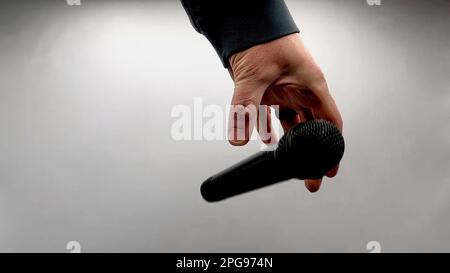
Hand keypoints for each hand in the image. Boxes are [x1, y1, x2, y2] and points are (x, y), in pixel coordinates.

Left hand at [227, 33, 342, 192]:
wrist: (247, 25)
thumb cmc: (264, 40)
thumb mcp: (254, 77)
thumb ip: (245, 108)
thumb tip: (239, 137)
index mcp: (311, 86)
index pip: (330, 122)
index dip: (332, 146)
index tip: (329, 167)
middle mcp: (302, 91)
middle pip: (313, 128)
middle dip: (310, 152)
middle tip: (308, 175)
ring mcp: (288, 92)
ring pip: (294, 123)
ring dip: (290, 141)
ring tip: (287, 161)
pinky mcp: (273, 92)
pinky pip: (276, 116)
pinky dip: (271, 129)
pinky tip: (267, 140)